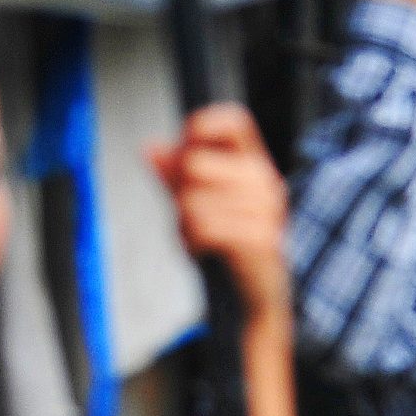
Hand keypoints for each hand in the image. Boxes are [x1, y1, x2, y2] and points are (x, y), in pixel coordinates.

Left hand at [149, 105, 290, 331]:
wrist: (254, 293)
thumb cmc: (227, 245)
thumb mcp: (197, 204)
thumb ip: (175, 175)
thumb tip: (150, 146)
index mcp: (254, 164)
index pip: (233, 122)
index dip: (202, 125)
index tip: (186, 145)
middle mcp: (264, 181)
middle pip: (196, 163)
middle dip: (180, 192)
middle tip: (194, 215)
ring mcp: (265, 209)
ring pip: (193, 199)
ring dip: (186, 224)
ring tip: (204, 237)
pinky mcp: (259, 237)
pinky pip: (203, 227)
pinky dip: (194, 241)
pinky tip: (207, 249)